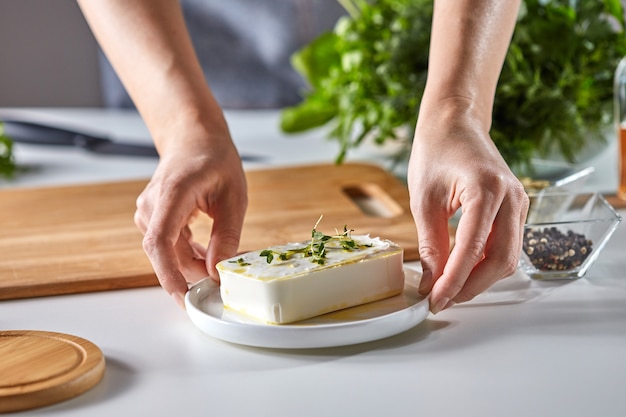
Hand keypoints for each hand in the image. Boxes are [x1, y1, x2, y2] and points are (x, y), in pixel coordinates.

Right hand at [134, 127, 246, 307]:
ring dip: (193, 263)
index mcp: (172, 194)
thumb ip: (226, 235)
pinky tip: (208, 252)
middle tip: (223, 279)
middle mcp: (152, 205)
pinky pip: (168, 245)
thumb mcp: (234, 197)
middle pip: (166, 254)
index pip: (160, 242)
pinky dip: (188, 254)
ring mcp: (148, 212)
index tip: (183, 298)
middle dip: (193, 273)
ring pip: (168, 252)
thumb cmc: (215, 160)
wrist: (194, 139)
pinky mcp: (152, 218)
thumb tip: (217, 271)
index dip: (169, 275)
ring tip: (222, 258)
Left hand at [408, 108, 528, 313]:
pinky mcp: (515, 208)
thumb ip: (431, 245)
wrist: (454, 123)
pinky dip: (485, 263)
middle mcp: (512, 198)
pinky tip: (461, 270)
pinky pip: (506, 245)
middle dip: (471, 287)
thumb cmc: (436, 152)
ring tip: (448, 288)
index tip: (434, 300)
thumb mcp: (424, 200)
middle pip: (500, 260)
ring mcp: (519, 203)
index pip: (473, 249)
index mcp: (487, 189)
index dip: (453, 281)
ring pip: (508, 257)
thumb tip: (430, 282)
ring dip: (479, 278)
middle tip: (441, 300)